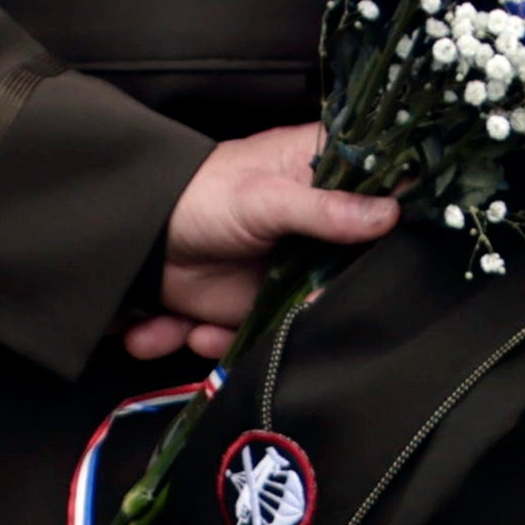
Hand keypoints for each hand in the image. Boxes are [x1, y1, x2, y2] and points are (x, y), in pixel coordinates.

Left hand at [123, 121, 398, 366]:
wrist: (134, 232)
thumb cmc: (201, 193)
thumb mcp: (263, 196)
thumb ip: (323, 209)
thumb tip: (390, 214)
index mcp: (325, 182)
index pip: (380, 208)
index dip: (385, 240)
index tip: (373, 268)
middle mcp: (316, 231)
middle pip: (348, 276)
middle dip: (316, 307)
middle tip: (289, 317)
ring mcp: (287, 274)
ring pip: (300, 320)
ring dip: (247, 334)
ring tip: (200, 328)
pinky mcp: (254, 308)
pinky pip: (255, 338)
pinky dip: (214, 342)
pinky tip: (183, 329)